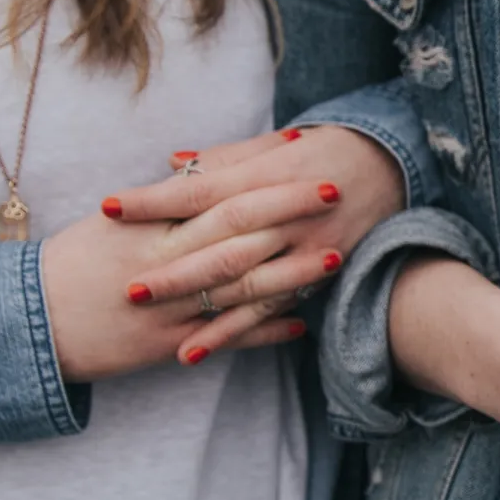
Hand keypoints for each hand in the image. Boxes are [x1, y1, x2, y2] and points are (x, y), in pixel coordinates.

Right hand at [41, 185, 332, 381]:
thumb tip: (197, 167)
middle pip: (235, 231)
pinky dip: (263, 330)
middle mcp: (160, 262)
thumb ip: (157, 200)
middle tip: (333, 191)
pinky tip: (300, 323)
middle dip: (287, 210)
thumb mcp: (110, 226)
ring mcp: (166, 307)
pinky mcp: (166, 347)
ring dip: (290, 272)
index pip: (212, 190)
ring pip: (239, 285)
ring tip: (334, 256)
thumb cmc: (71, 266)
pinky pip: (224, 337)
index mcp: (145, 226)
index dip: (257, 172)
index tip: (297, 151)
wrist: (26, 325)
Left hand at [104, 125, 404, 355]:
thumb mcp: (274, 148)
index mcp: (269, 176)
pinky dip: (231, 335)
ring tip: (151, 322)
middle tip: (125, 288)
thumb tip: (172, 164)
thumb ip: (223, 160)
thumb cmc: (322, 152)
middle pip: (222, 246)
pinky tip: (193, 351)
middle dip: (173, 270)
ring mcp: (304, 252)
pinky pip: (268, 313)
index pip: (202, 190)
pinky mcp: (315, 280)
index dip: (156, 201)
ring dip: (196, 310)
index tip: (110, 207)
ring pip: (244, 287)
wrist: (389, 167)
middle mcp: (286, 217)